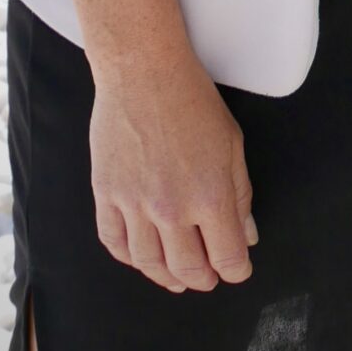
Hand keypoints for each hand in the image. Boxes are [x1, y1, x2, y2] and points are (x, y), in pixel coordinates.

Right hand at [89, 46, 256, 291]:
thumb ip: (240, 194)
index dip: (236, 270)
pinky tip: (141, 257)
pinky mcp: (106, 195)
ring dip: (166, 277)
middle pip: (188, 269)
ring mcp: (134, 205)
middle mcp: (170, 209)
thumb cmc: (192, 100)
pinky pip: (114, 243)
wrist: (144, 71)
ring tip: (177, 278)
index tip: (238, 269)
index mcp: (209, 196)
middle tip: (209, 278)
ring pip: (149, 264)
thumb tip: (245, 233)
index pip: (227, 256)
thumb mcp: (232, 142)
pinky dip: (129, 258)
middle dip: (204, 279)